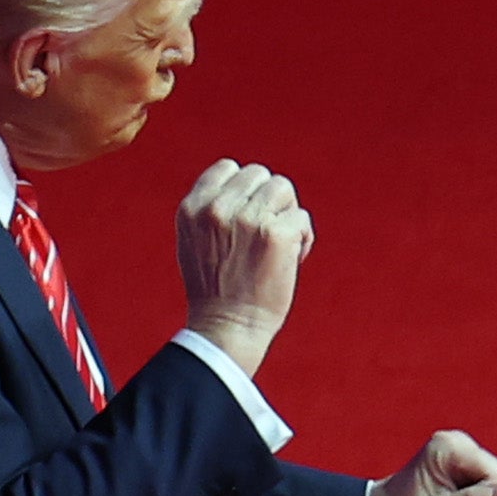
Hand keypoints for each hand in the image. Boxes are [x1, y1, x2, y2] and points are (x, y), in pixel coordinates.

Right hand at [176, 161, 310, 374]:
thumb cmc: (216, 290)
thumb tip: (243, 189)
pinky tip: (292, 259)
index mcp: (193, 207)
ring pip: (283, 188)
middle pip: (260, 175)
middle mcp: (217, 207)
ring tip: (280, 244)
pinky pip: (302, 218)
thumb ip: (212, 210)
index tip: (249, 216)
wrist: (228, 327)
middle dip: (269, 201)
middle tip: (267, 234)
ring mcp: (247, 218)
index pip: (229, 168)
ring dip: (288, 214)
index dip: (246, 190)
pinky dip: (303, 238)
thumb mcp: (196, 240)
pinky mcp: (276, 234)